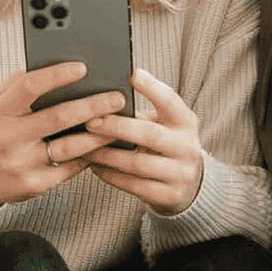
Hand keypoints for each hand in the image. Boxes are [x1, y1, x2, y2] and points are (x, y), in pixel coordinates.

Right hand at [0, 66, 127, 209]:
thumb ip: (17, 84)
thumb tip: (50, 64)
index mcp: (0, 112)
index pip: (29, 88)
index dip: (56, 75)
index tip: (82, 67)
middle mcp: (10, 138)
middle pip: (57, 118)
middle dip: (91, 106)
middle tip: (116, 97)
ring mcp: (23, 163)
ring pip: (70, 147)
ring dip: (99, 134)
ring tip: (120, 123)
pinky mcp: (36, 184)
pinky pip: (70, 168)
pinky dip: (91, 155)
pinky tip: (106, 145)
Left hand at [84, 67, 203, 215]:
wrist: (187, 183)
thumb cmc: (163, 144)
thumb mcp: (163, 124)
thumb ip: (141, 112)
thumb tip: (102, 95)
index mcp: (185, 122)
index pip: (171, 101)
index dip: (153, 88)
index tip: (132, 74)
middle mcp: (188, 147)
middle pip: (150, 134)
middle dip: (117, 127)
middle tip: (90, 120)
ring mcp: (180, 174)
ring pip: (138, 163)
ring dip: (107, 154)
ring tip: (84, 146)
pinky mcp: (169, 195)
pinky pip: (134, 185)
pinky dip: (111, 175)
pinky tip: (94, 166)